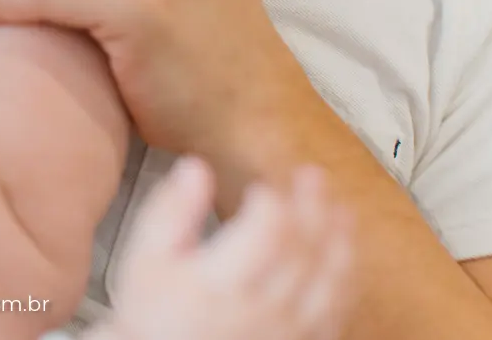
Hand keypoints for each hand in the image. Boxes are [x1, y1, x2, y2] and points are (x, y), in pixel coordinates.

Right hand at [88, 158, 353, 339]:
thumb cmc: (152, 308)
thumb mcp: (146, 256)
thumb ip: (171, 211)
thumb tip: (195, 168)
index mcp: (219, 283)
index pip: (265, 233)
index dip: (271, 201)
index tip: (262, 184)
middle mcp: (260, 310)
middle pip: (303, 251)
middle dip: (312, 207)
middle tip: (313, 174)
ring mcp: (285, 332)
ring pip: (329, 283)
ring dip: (340, 241)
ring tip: (342, 209)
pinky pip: (336, 313)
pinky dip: (345, 281)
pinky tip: (343, 257)